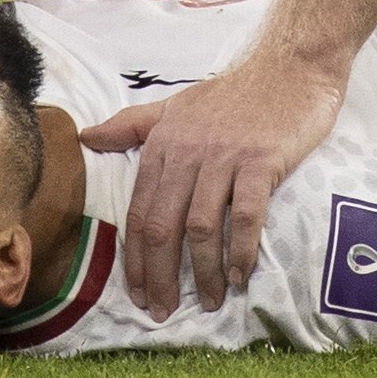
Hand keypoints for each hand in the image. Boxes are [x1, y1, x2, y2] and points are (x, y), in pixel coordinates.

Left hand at [81, 49, 346, 315]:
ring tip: (209, 302)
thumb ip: (132, 124)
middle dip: (160, 276)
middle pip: (162, 226)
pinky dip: (240, 251)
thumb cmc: (235, 91)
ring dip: (202, 272)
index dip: (135, 259)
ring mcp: (224, 157)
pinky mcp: (260, 161)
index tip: (138, 294)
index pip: (138, 212)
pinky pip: (244, 215)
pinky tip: (240, 275)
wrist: (291, 66)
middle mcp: (187, 152)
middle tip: (164, 311)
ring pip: (200, 227)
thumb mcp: (175, 104)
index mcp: (162, 144)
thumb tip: (85, 137)